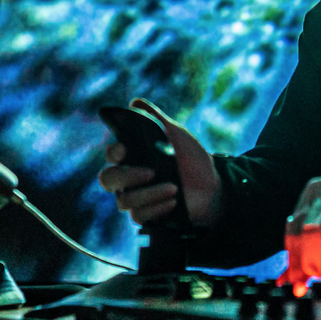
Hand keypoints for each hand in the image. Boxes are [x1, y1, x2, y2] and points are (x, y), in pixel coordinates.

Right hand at [98, 98, 222, 226]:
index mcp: (133, 157)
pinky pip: (138, 216)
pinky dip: (156, 208)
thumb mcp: (176, 134)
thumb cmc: (191, 158)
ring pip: (123, 200)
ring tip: (174, 188)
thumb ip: (155, 118)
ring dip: (149, 194)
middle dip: (127, 176)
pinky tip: (173, 202)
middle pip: (108, 179)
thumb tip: (135, 103)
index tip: (126, 149)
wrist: (213, 185)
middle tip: (151, 172)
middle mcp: (129, 178)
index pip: (111, 154)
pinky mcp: (146, 216)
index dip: (114, 152)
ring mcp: (136, 198)